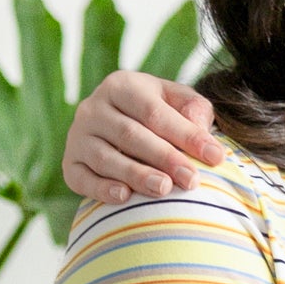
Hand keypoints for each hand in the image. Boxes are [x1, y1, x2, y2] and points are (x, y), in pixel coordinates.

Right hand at [64, 70, 222, 204]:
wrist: (117, 125)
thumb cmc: (157, 114)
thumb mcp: (177, 101)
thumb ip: (193, 108)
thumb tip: (200, 128)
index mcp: (121, 86)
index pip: (155, 112)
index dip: (186, 135)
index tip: (215, 156)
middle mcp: (94, 108)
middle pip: (131, 135)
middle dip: (164, 158)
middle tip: (191, 180)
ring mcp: (78, 136)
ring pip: (106, 157)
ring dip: (136, 175)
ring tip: (164, 189)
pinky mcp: (69, 163)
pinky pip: (82, 178)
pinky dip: (101, 189)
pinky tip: (124, 197)